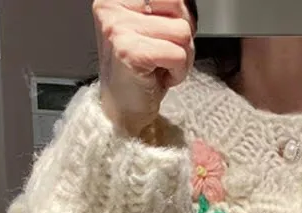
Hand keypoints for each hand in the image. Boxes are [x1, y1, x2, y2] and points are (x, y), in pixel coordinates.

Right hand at [93, 0, 194, 136]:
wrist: (122, 112)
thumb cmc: (139, 74)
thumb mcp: (151, 31)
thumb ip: (166, 11)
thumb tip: (188, 4)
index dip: (179, 16)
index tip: (166, 37)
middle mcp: (113, 8)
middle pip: (178, 6)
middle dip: (182, 36)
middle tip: (164, 55)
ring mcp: (119, 29)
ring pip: (182, 32)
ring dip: (181, 57)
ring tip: (161, 67)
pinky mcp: (131, 52)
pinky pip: (178, 54)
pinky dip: (178, 72)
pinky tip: (161, 78)